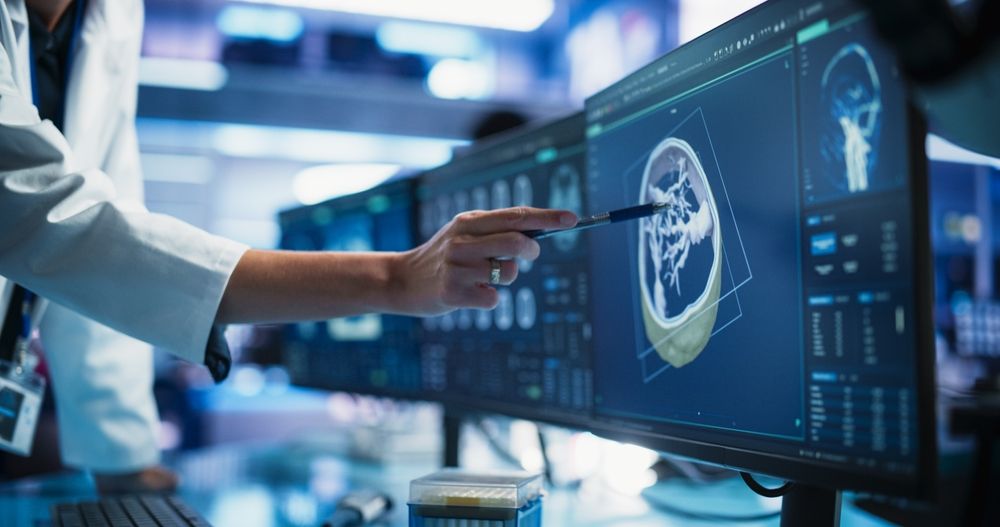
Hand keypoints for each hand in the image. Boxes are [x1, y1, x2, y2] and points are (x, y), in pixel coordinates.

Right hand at [391, 207, 577, 314]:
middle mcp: (461, 241)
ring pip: (507, 273)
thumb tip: (538, 233)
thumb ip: (497, 231)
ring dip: (506, 277)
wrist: (403, 281)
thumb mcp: (464, 234)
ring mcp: (456, 267)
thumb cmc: (444, 257)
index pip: (515, 216)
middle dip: (532, 250)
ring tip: (486, 277)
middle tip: (530, 255)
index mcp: (468, 222)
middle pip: (516, 242)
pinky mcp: (453, 293)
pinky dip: (490, 298)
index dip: (547, 217)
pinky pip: (493, 298)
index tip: (572, 219)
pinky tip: (472, 294)